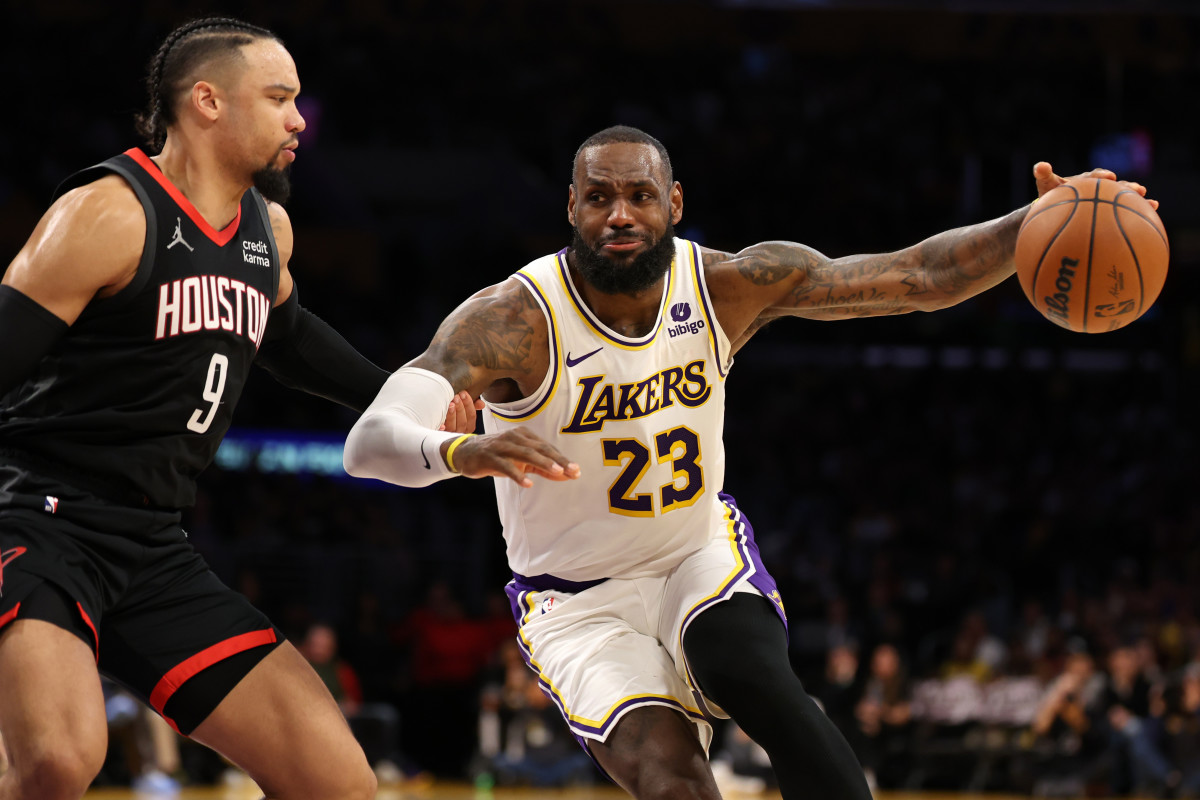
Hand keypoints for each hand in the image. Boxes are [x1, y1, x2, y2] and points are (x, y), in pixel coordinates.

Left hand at [439, 390, 484, 433]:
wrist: (440, 426)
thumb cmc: (454, 416)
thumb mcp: (465, 410)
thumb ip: (473, 406)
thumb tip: (482, 404)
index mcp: (469, 426)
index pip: (472, 415)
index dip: (469, 404)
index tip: (464, 394)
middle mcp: (461, 431)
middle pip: (463, 421)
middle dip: (460, 408)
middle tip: (456, 397)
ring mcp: (451, 435)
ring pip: (453, 426)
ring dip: (452, 414)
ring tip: (450, 404)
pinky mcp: (441, 436)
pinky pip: (442, 433)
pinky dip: (442, 428)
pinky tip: (442, 423)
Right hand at [450, 427, 580, 486]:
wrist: (465, 453)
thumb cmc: (498, 456)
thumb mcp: (521, 462)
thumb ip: (542, 468)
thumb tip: (565, 476)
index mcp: (524, 435)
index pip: (547, 448)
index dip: (562, 459)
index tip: (576, 470)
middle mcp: (515, 437)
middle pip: (540, 449)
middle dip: (558, 460)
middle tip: (573, 471)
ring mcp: (502, 446)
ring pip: (526, 454)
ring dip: (543, 463)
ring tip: (557, 473)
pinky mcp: (490, 457)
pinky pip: (506, 466)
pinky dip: (517, 474)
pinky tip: (528, 484)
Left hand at [1033, 162, 1157, 209]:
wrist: (1058, 204)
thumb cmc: (1053, 193)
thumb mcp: (1047, 184)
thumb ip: (1044, 174)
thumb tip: (1040, 165)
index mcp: (1086, 179)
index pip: (1094, 175)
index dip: (1101, 176)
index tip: (1108, 177)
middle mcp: (1100, 185)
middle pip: (1115, 185)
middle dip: (1125, 187)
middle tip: (1136, 189)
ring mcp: (1107, 195)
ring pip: (1124, 195)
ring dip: (1135, 198)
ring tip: (1149, 201)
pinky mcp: (1111, 205)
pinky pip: (1127, 207)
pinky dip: (1140, 207)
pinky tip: (1153, 208)